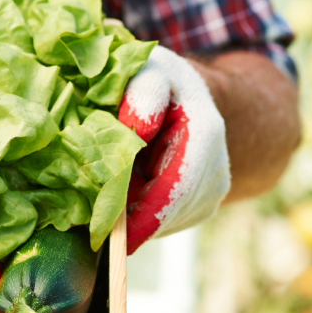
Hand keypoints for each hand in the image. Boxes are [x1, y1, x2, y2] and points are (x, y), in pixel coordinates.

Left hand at [118, 46, 230, 254]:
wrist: (187, 97)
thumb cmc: (158, 81)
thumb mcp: (149, 71)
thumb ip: (144, 93)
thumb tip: (138, 131)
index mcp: (204, 134)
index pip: (176, 187)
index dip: (146, 218)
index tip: (118, 241)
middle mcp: (216, 169)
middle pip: (170, 212)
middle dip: (131, 224)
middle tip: (94, 227)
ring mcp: (213, 192)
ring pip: (167, 223)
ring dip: (134, 219)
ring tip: (109, 198)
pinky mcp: (204, 206)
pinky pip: (167, 223)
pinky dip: (142, 218)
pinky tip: (128, 196)